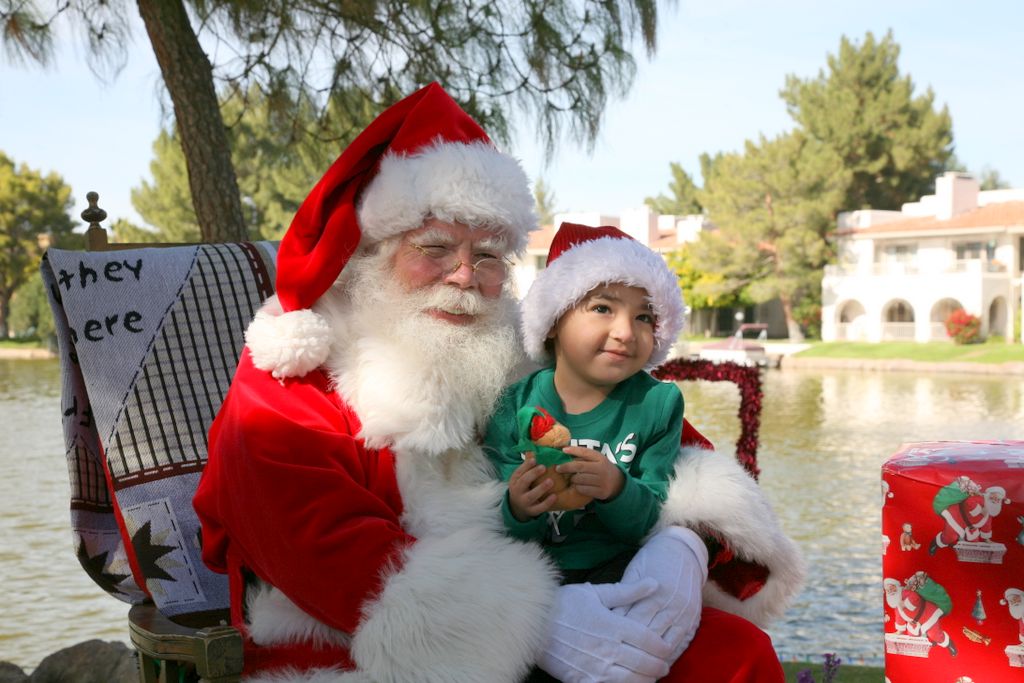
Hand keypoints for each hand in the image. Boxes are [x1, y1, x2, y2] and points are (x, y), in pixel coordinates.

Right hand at [508, 456, 555, 521]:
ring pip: (531, 496)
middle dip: (533, 474)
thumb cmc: (523, 487)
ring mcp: (524, 502)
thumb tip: (534, 448)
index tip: (535, 459)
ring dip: (541, 488)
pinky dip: (547, 503)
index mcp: (515, 480)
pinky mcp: (532, 511)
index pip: (519, 472)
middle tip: (543, 467)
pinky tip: (554, 496)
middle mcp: (517, 491)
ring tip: (551, 481)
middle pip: (523, 483)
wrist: (518, 507)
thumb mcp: (521, 476)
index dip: (526, 465)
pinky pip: (539, 508)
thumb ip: (528, 465)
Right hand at [538, 579, 672, 682]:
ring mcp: (596, 668)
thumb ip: (627, 591)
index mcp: (613, 625)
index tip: (666, 648)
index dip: (662, 647)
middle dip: (659, 666)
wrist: (531, 623)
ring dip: (646, 680)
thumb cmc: (563, 604)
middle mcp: (608, 649)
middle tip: (663, 666)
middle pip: (646, 663)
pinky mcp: (583, 680)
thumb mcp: (595, 592)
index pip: (649, 640)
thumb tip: (654, 583)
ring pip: (632, 680)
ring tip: (649, 677)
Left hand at [557, 446, 624, 500]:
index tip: (563, 451)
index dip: (573, 450)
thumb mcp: (596, 459)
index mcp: (600, 458)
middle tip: (558, 468)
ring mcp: (602, 481)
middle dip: (566, 467)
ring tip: (571, 478)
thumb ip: (583, 454)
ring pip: (580, 479)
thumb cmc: (600, 468)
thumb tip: (565, 449)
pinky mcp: (601, 492)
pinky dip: (578, 487)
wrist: (616, 483)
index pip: (585, 452)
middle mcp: (602, 469)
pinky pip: (583, 490)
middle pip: (580, 467)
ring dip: (572, 479)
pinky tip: (577, 486)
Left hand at [614, 527, 707, 660]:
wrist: (683, 551)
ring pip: (665, 644)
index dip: (618, 633)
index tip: (604, 643)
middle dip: (632, 648)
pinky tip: (655, 663)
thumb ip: (625, 593)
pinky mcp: (692, 620)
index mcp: (654, 592)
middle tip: (615, 660)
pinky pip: (680, 645)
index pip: (633, 620)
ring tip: (634, 668)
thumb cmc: (652, 560)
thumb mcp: (634, 570)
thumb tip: (608, 615)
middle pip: (649, 635)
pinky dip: (667, 656)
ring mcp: (683, 614)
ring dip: (650, 656)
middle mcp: (671, 605)